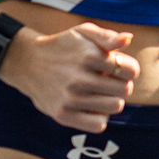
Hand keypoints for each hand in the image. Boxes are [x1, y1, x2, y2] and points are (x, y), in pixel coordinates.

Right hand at [3, 18, 137, 129]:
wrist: (27, 63)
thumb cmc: (62, 46)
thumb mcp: (83, 32)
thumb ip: (107, 36)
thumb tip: (127, 39)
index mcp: (88, 55)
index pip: (130, 70)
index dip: (128, 69)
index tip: (117, 68)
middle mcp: (79, 78)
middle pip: (125, 90)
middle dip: (121, 84)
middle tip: (107, 80)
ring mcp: (70, 98)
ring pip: (115, 107)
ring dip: (111, 100)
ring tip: (99, 92)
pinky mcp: (63, 115)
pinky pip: (98, 125)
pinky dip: (100, 117)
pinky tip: (92, 106)